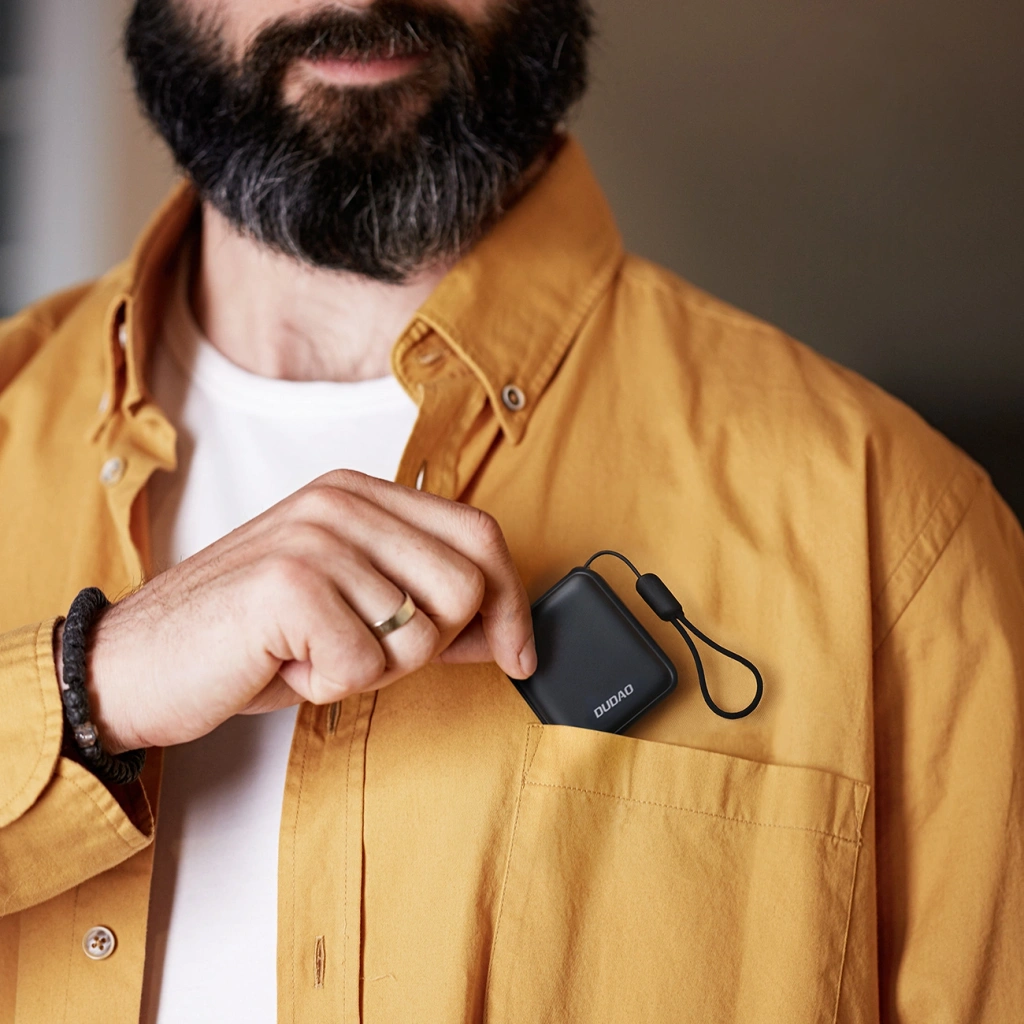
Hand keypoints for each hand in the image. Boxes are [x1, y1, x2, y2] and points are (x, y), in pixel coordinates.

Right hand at [69, 471, 534, 752]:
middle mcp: (342, 502)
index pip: (479, 535)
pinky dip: (330, 686)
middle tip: (359, 653)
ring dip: (373, 668)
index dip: (512, 602)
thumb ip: (425, 609)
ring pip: (422, 631)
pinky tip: (285, 665)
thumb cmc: (247, 639)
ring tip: (313, 654)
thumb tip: (505, 632)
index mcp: (361, 494)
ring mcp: (315, 536)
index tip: (520, 654)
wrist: (135, 663)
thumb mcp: (349, 612)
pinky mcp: (289, 583)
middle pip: (466, 585)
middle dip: (428, 645)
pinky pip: (364, 665)